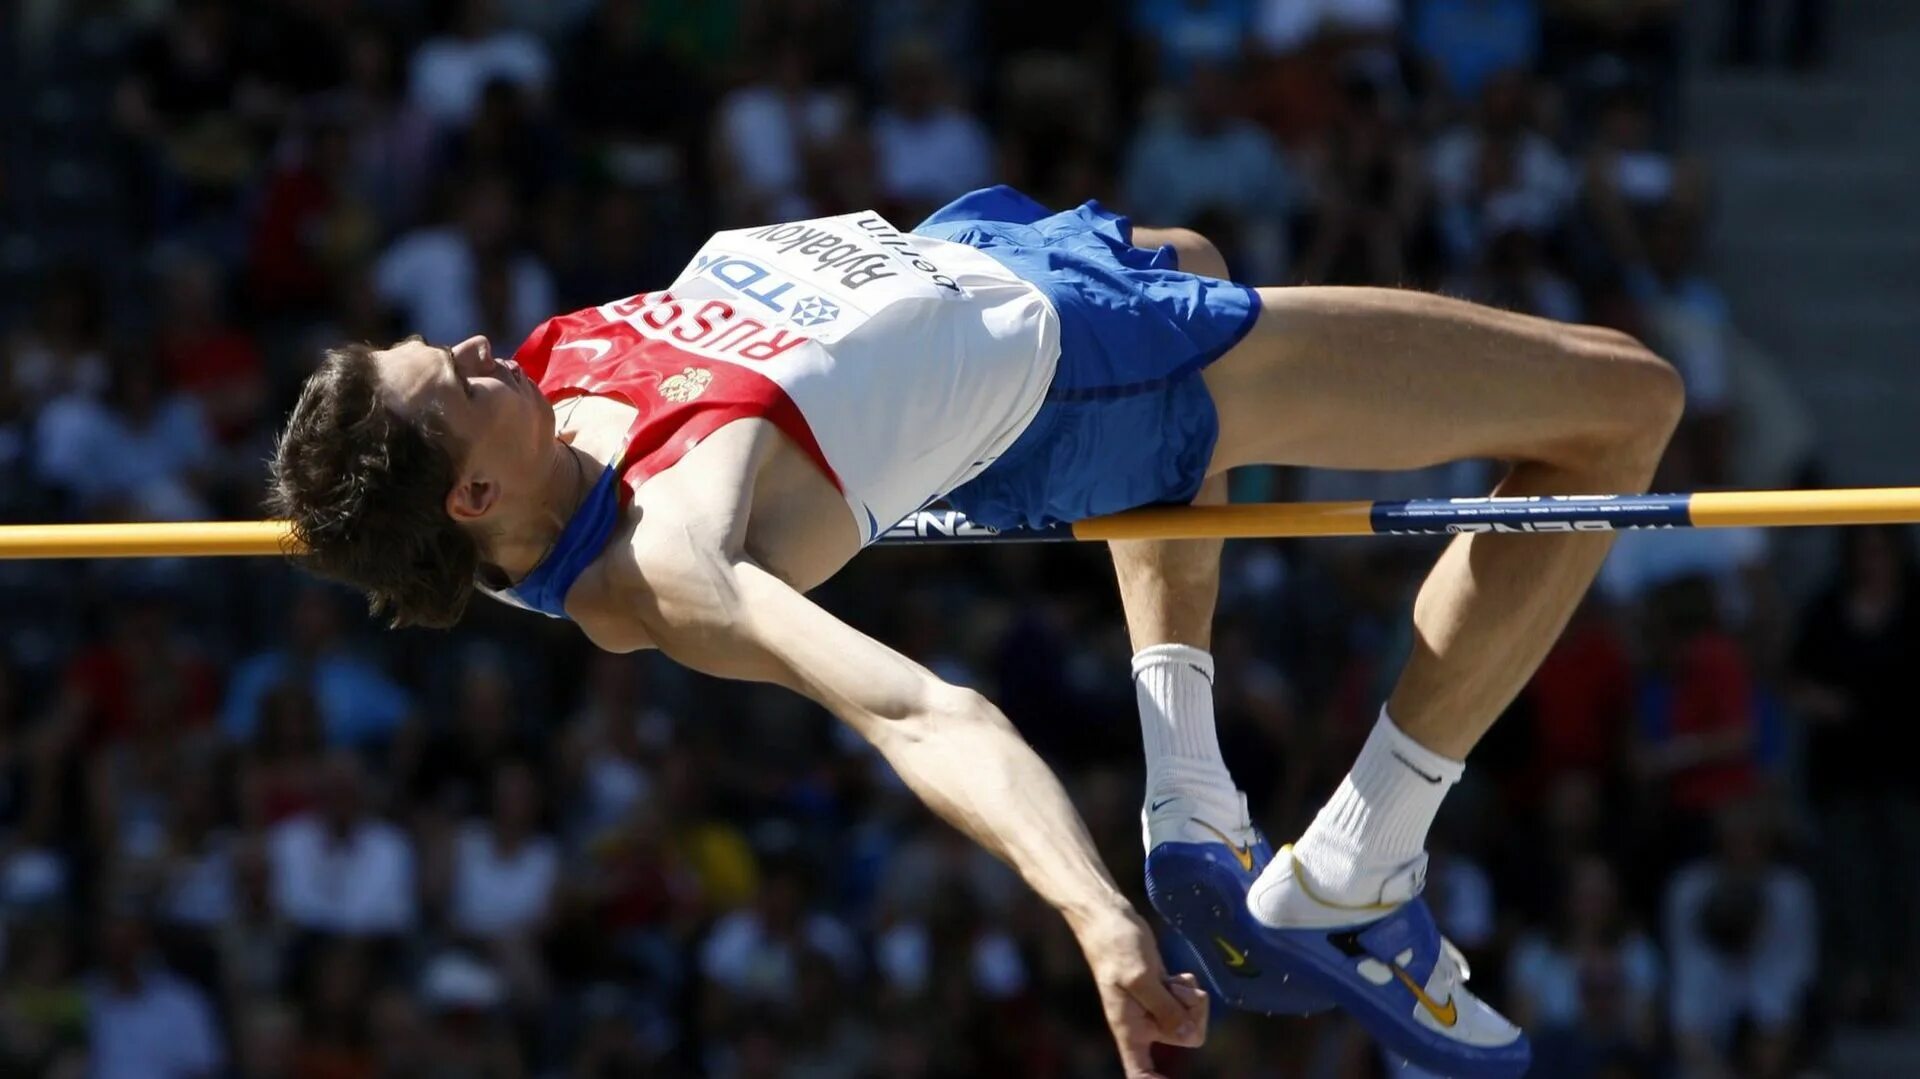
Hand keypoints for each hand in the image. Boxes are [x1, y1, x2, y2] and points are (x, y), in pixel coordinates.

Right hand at [1078, 910, 1208, 1077]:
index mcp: (1131, 1028)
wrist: (1109, 920)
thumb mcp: (1140, 977)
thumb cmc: (1115, 948)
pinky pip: (1191, 1001)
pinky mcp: (1165, 991)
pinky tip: (1174, 975)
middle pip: (1186, 1037)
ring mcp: (1156, 1007)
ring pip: (1191, 1017)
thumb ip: (1165, 1008)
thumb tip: (1188, 1035)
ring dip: (1188, 996)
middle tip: (1170, 988)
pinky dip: (1188, 987)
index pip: (1139, 1072)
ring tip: (1168, 979)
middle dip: (1188, 1011)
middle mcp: (1145, 1023)